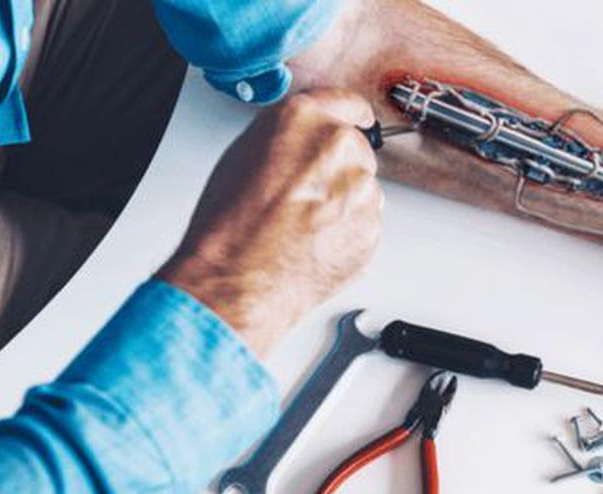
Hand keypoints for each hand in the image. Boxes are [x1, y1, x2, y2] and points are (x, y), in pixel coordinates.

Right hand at [159, 90, 383, 356]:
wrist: (239, 281)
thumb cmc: (230, 226)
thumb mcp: (243, 154)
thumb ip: (287, 138)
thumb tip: (304, 143)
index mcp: (305, 121)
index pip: (347, 103)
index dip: (351, 115)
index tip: (358, 120)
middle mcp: (341, 150)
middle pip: (356, 150)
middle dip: (337, 169)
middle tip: (303, 196)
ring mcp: (362, 191)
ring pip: (362, 190)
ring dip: (343, 203)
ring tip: (302, 226)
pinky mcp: (372, 229)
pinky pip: (365, 224)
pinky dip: (347, 232)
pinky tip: (314, 243)